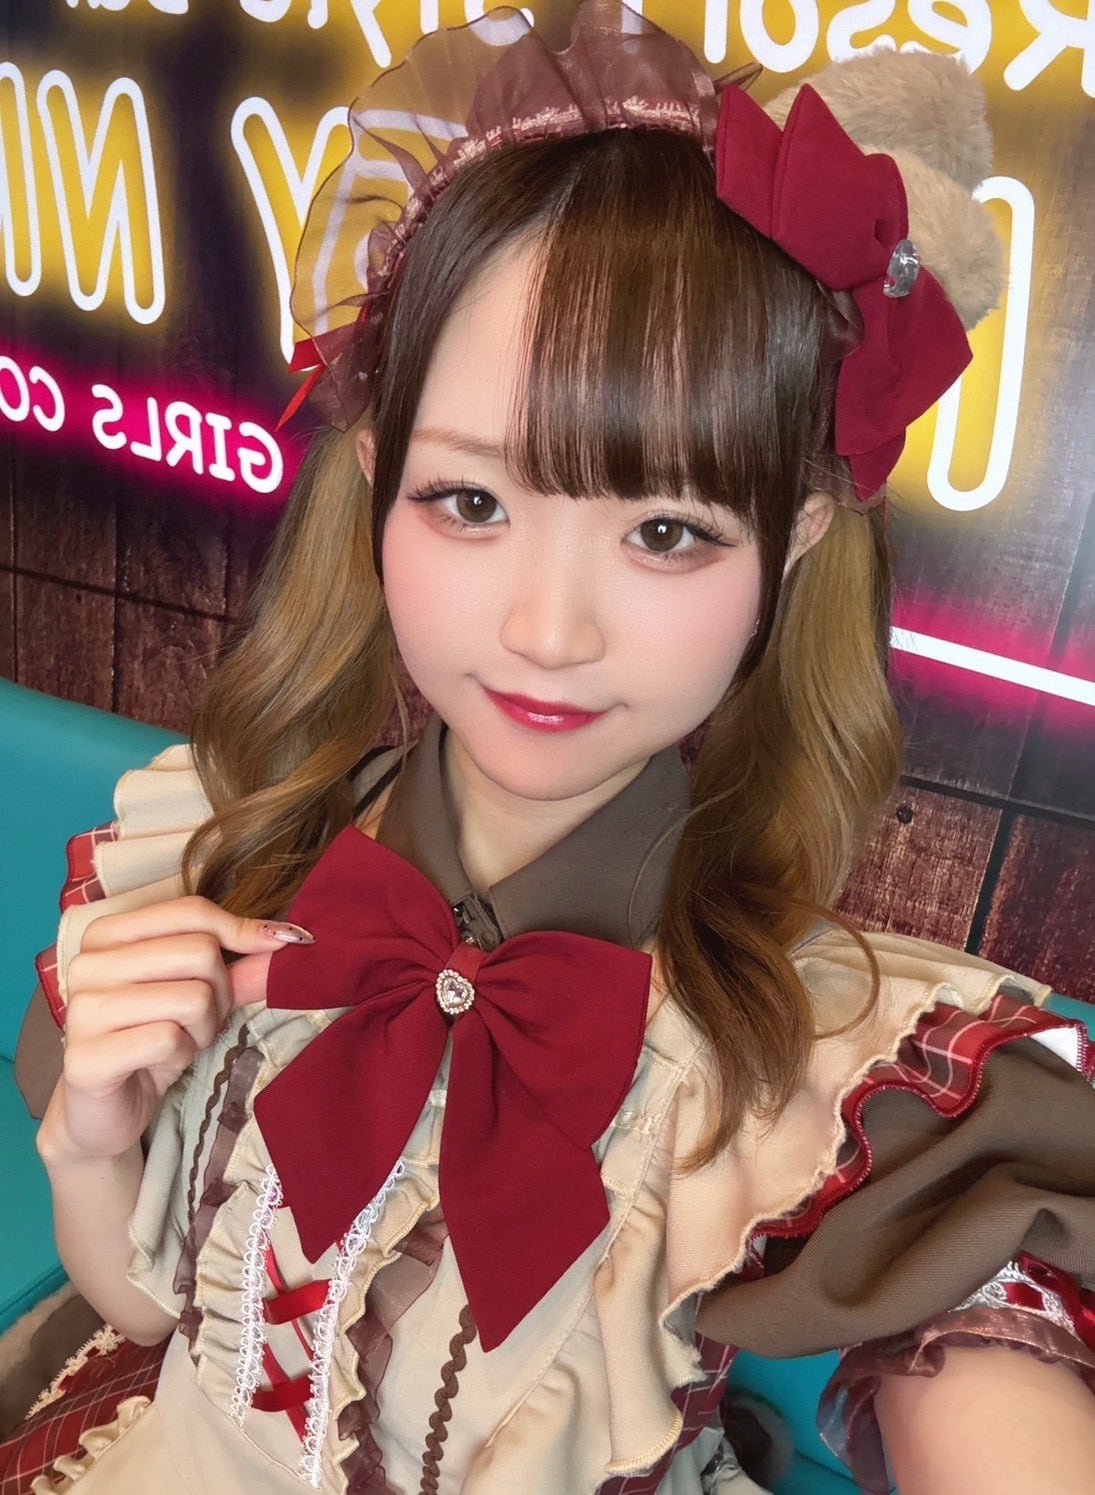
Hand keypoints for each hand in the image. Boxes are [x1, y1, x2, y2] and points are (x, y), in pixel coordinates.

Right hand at [40, 897, 311, 1165]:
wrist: (105, 1108)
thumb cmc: (148, 1037)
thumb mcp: (190, 989)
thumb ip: (232, 962)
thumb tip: (285, 937)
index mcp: (107, 934)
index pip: (191, 912)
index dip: (242, 929)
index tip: (275, 945)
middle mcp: (88, 964)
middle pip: (199, 952)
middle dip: (221, 992)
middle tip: (201, 1019)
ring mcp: (83, 1010)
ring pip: (192, 997)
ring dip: (204, 1027)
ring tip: (180, 1040)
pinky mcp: (86, 1058)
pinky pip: (169, 1039)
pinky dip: (182, 1054)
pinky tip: (161, 1062)